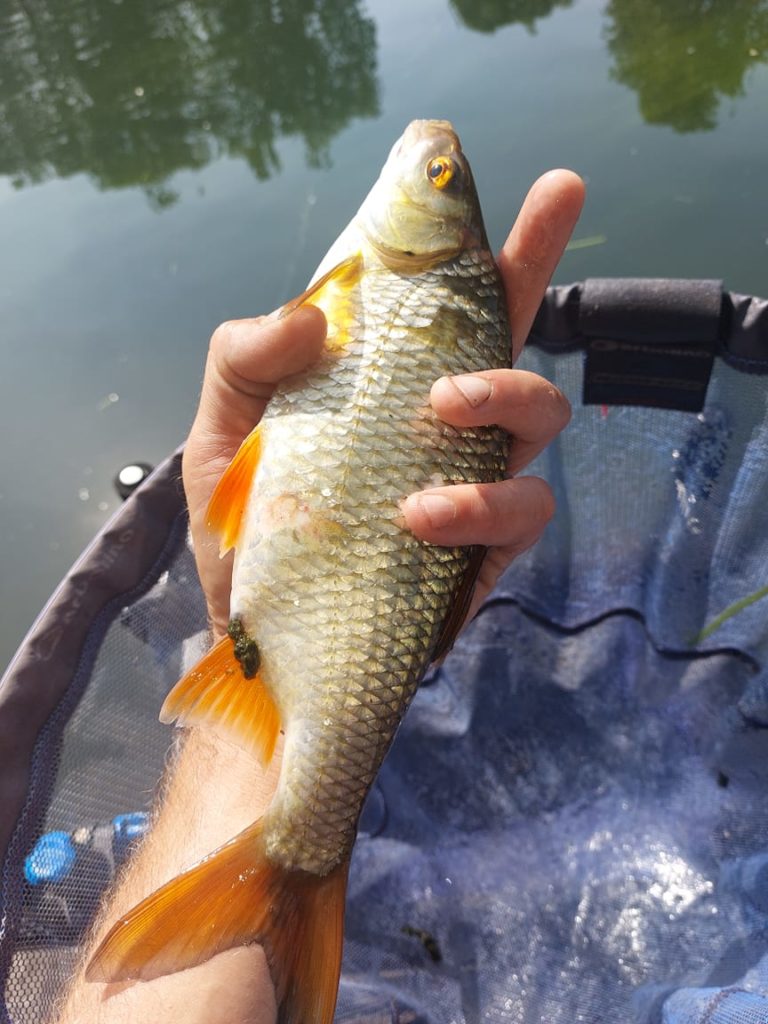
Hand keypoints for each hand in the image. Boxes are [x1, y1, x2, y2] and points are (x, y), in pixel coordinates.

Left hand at [183, 169, 584, 635]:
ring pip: (541, 415)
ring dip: (505, 395)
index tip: (536, 182)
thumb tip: (310, 319)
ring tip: (443, 414)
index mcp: (385, 383)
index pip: (445, 301)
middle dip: (540, 260)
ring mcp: (471, 480)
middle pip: (514, 333)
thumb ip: (243, 361)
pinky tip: (421, 514)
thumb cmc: (246, 529)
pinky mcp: (485, 549)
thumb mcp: (220, 433)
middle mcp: (440, 423)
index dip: (492, 241)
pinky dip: (481, 504)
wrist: (258, 638)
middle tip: (551, 208)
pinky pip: (524, 509)